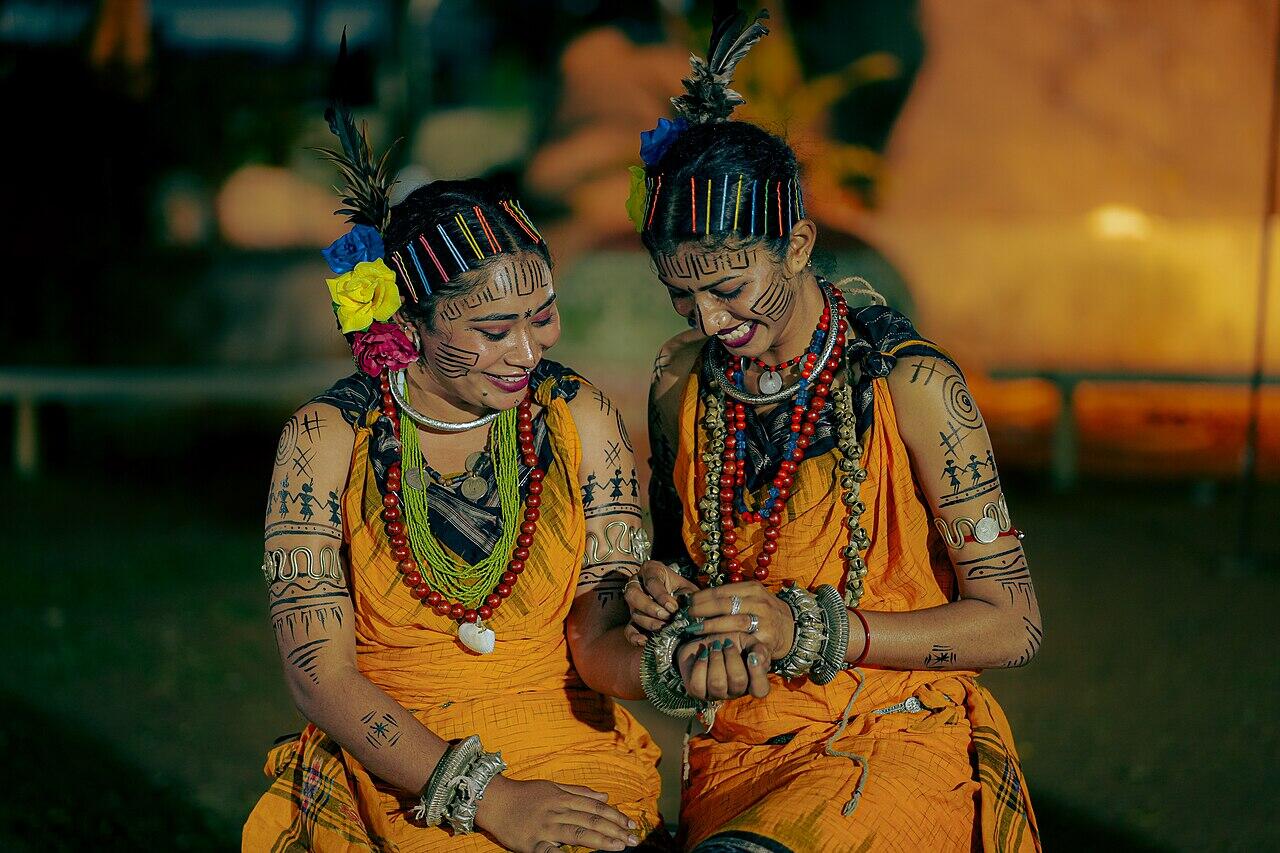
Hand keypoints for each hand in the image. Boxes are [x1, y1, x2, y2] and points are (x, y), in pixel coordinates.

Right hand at [477, 775, 638, 851]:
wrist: (493, 801)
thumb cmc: (524, 794)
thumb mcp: (552, 787)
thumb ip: (579, 792)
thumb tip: (604, 795)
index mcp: (562, 798)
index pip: (594, 807)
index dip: (614, 815)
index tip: (630, 824)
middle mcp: (556, 811)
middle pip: (590, 820)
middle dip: (614, 830)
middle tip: (633, 839)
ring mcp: (545, 828)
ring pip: (578, 833)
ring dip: (601, 841)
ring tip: (619, 847)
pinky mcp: (532, 844)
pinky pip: (552, 851)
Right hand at [624, 560, 698, 645]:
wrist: (680, 597)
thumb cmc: (682, 590)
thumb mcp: (686, 588)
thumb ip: (686, 596)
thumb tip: (681, 610)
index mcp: (650, 570)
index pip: (651, 582)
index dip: (661, 596)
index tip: (673, 607)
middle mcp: (636, 584)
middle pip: (633, 595)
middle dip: (650, 608)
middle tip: (666, 616)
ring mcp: (633, 603)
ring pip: (633, 612)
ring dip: (648, 622)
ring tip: (664, 628)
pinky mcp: (633, 620)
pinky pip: (628, 629)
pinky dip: (635, 636)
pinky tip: (644, 641)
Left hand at [676, 635, 771, 700]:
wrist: (703, 639)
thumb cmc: (729, 642)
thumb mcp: (747, 641)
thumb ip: (758, 649)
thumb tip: (757, 657)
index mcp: (750, 681)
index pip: (760, 690)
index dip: (757, 674)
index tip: (751, 655)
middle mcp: (734, 692)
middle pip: (738, 683)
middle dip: (732, 658)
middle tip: (726, 644)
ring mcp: (715, 694)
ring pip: (717, 685)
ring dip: (716, 660)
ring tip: (714, 647)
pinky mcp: (697, 692)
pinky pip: (698, 685)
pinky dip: (700, 666)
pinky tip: (702, 655)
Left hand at [686, 581, 795, 660]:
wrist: (792, 629)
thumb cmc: (763, 612)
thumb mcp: (751, 598)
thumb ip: (730, 597)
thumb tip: (696, 599)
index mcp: (752, 589)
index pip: (721, 591)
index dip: (701, 597)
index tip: (686, 603)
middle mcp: (759, 602)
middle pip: (725, 604)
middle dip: (702, 610)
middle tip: (686, 617)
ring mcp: (764, 620)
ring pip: (734, 621)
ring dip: (711, 625)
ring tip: (694, 630)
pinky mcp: (767, 639)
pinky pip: (744, 640)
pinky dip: (728, 641)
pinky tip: (714, 644)